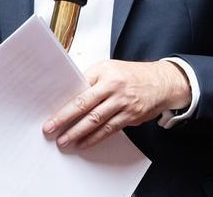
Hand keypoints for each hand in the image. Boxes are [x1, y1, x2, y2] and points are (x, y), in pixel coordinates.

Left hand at [43, 60, 191, 150]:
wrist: (162, 82)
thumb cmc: (132, 75)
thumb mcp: (110, 68)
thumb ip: (91, 79)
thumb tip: (69, 95)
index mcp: (104, 72)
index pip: (79, 87)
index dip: (64, 102)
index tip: (50, 112)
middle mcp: (113, 86)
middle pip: (85, 105)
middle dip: (65, 118)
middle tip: (50, 129)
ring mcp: (123, 102)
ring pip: (96, 120)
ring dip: (78, 132)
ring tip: (64, 141)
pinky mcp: (130, 116)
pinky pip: (109, 129)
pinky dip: (95, 138)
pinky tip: (84, 143)